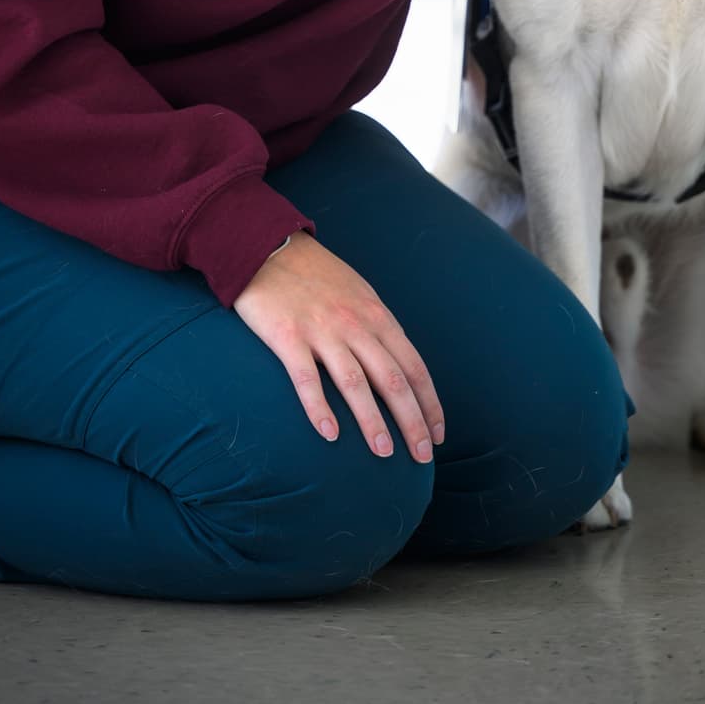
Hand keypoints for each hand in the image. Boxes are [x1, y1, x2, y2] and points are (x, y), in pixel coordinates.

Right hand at [233, 231, 445, 463]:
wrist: (266, 246)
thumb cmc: (315, 275)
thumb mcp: (358, 293)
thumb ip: (377, 327)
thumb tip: (397, 364)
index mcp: (376, 315)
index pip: (413, 366)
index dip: (429, 402)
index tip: (439, 433)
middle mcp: (355, 324)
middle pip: (392, 379)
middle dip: (412, 421)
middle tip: (422, 456)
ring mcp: (322, 331)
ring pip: (355, 383)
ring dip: (373, 421)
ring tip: (384, 453)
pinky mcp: (287, 337)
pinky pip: (306, 379)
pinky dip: (319, 408)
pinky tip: (330, 434)